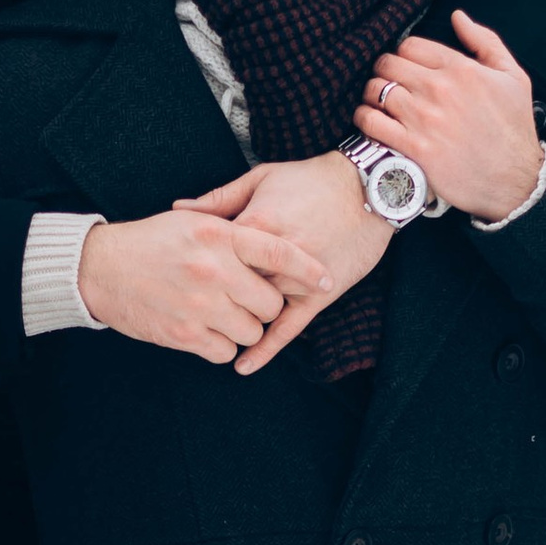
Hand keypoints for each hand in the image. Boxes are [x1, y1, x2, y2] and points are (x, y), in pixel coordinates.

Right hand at [77, 205, 328, 362]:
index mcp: (218, 235)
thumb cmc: (150, 242)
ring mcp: (199, 305)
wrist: (99, 269)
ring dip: (243, 328)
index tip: (325, 281)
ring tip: (223, 314)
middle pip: (270, 302)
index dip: (308, 270)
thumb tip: (272, 235)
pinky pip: (226, 351)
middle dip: (264, 305)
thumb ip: (231, 226)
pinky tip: (206, 330)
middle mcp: (213, 269)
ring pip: (251, 331)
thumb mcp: (191, 221)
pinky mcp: (184, 335)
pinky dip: (221, 345)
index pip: (279, 254)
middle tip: (248, 299)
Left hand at [173, 152, 394, 373]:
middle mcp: (275, 258)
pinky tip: (242, 366)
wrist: (368, 187)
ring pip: (256, 309)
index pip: (213, 257)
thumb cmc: (311, 179)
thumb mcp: (261, 179)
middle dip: (210, 296)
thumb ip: (219, 199)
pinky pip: (288, 329)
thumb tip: (178, 210)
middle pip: (231, 287)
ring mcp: (298, 279)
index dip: (196, 267)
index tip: (181, 270)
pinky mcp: (319, 295)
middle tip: (188, 303)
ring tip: (208, 329)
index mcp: (256, 226)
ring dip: (234, 319)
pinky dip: (265, 349)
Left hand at [357, 12, 543, 220]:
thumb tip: (458, 17)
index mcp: (460, 68)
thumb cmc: (514, 128)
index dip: (404, 55)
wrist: (516, 180)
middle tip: (389, 86)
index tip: (407, 68)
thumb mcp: (513, 77)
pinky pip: (370, 123)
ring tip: (379, 104)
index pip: (410, 45)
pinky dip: (364, 119)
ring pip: (374, 90)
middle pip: (387, 64)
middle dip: (384, 72)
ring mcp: (424, 119)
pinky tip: (372, 122)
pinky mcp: (413, 148)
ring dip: (372, 95)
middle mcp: (439, 89)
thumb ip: (485, 42)